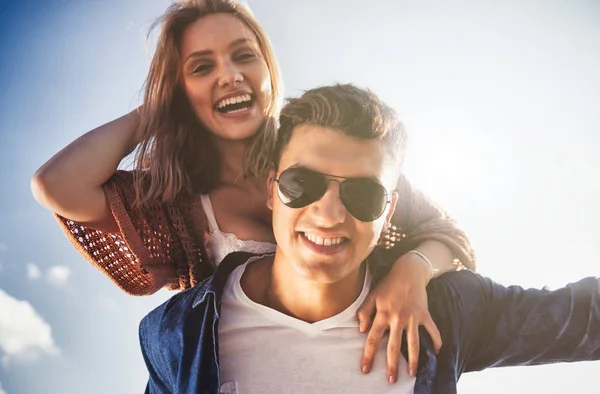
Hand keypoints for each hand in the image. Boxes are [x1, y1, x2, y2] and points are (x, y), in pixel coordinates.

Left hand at [357, 253, 442, 382]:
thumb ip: (364, 312)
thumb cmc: (388, 285)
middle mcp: (397, 318)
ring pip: (413, 343)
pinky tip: (437, 352)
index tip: (365, 369)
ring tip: (412, 374)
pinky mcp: (424, 314)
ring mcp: (413, 317)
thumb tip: (361, 330)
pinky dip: (437, 341)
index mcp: (382, 314)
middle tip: (391, 380)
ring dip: (413, 360)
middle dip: (392, 365)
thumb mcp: (372, 295)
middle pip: (393, 346)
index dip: (368, 355)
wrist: (409, 272)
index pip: (372, 339)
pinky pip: (432, 330)